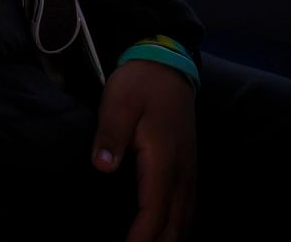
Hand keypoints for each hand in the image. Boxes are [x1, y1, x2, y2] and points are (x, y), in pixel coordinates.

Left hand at [92, 59, 196, 241]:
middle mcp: (182, 171)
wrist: (167, 65)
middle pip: (174, 224)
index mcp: (163, 159)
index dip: (141, 238)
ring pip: (185, 219)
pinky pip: (188, 208)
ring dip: (169, 239)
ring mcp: (189, 170)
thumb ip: (110, 134)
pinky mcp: (188, 166)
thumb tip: (102, 166)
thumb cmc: (139, 84)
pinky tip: (166, 234)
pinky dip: (178, 227)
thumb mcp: (118, 101)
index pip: (154, 211)